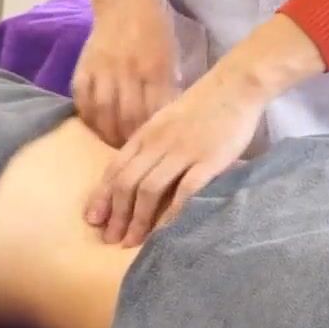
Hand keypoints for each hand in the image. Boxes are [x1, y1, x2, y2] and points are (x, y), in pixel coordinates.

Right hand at [72, 0, 175, 146]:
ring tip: (111, 144)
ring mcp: (103, 69)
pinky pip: (82, 99)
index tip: (150, 149)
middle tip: (130, 152)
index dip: (149, 136)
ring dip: (107, 133)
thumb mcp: (169, 57)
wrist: (125, 2)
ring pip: (103, 112)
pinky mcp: (84, 67)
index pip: (151, 113)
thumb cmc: (154, 31)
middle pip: (127, 117)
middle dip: (128, 140)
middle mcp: (128, 71)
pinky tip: (94, 126)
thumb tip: (164, 122)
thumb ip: (166, 88)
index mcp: (154, 69)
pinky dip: (87, 117)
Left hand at [85, 67, 266, 246]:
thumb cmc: (202, 105)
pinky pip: (184, 191)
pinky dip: (171, 213)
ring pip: (149, 190)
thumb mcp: (165, 120)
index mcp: (145, 134)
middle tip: (110, 239)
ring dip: (137, 220)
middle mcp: (157, 144)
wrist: (235, 85)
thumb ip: (150, 143)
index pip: (115, 169)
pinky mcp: (207, 161)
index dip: (102, 197)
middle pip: (127, 183)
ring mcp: (182, 152)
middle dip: (116, 215)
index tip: (93, 220)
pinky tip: (164, 232)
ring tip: (132, 242)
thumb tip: (136, 172)